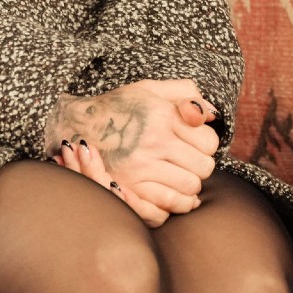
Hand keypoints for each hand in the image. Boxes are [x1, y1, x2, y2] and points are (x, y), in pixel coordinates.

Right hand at [45, 79, 218, 223]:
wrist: (78, 124)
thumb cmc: (118, 106)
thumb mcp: (150, 88)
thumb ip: (185, 93)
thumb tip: (213, 113)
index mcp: (162, 114)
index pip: (208, 141)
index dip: (204, 143)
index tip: (193, 142)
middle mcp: (154, 139)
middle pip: (204, 167)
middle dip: (200, 165)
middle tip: (187, 161)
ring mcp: (142, 164)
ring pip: (190, 187)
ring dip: (190, 184)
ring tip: (179, 175)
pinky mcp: (130, 185)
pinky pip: (170, 204)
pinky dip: (178, 203)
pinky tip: (175, 194)